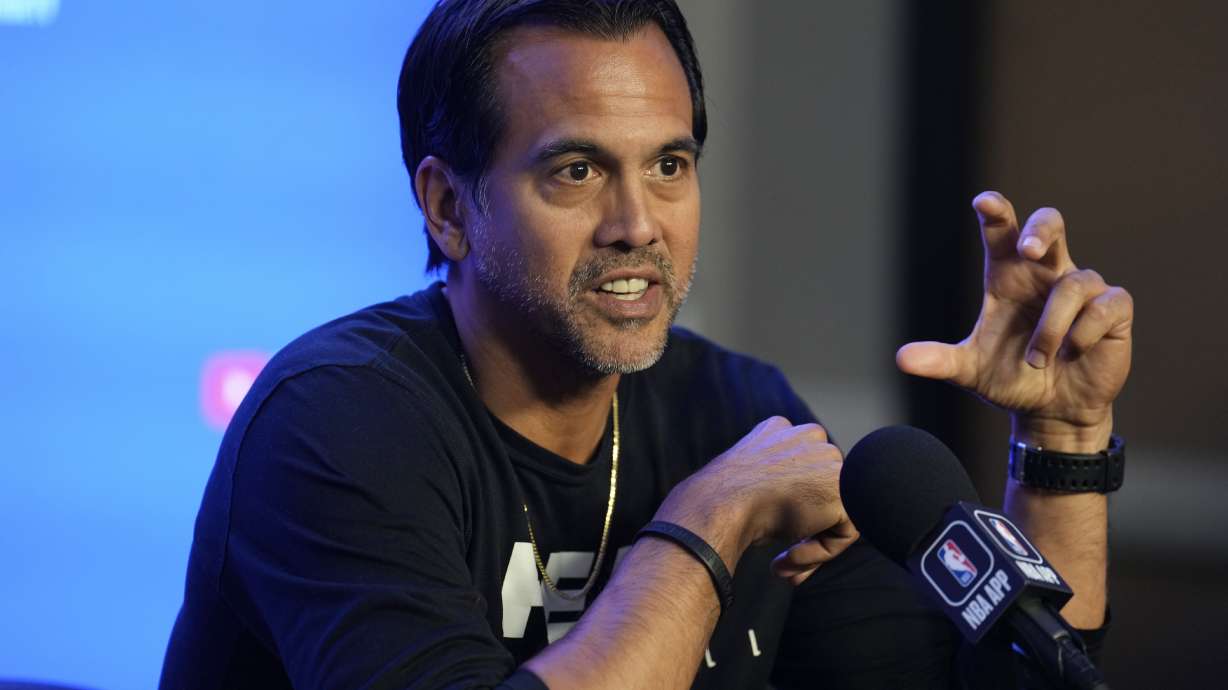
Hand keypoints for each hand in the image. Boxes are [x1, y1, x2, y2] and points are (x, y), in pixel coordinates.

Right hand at [659, 417, 857, 585]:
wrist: (721, 503)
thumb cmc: (725, 501)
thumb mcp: (748, 484)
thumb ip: (774, 486)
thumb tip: (789, 513)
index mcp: (780, 430)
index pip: (802, 472)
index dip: (792, 510)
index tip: (775, 534)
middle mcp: (809, 436)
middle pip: (820, 493)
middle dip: (804, 531)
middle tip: (784, 562)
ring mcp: (829, 458)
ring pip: (833, 514)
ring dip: (809, 547)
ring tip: (782, 568)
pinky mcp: (842, 488)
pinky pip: (843, 532)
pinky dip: (818, 553)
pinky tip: (788, 557)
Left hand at [896, 192, 1132, 449]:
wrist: (1051, 411)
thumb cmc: (1011, 379)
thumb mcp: (970, 371)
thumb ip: (939, 361)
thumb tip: (901, 358)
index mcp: (1008, 277)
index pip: (1001, 234)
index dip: (996, 213)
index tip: (983, 202)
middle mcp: (1044, 274)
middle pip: (1050, 225)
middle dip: (1040, 230)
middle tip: (1028, 248)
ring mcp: (1082, 289)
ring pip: (1073, 283)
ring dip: (1052, 325)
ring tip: (1039, 358)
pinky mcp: (1112, 309)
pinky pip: (1105, 304)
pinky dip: (1085, 330)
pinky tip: (1075, 351)